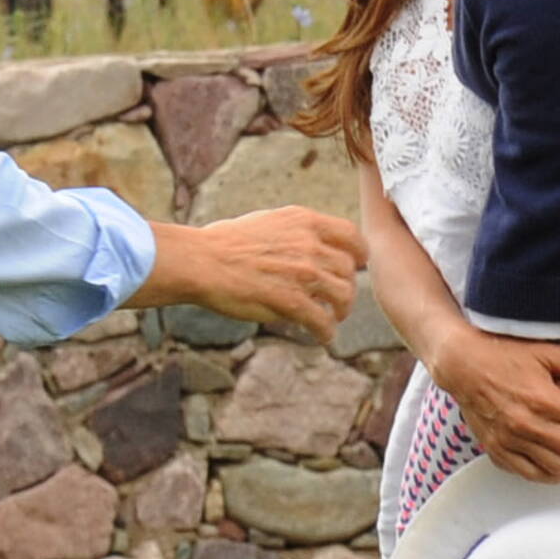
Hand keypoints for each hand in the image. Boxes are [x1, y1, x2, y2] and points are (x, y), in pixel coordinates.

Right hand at [139, 209, 366, 342]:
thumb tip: (312, 247)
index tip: (354, 266)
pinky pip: (323, 322)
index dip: (358, 254)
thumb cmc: (225, 243)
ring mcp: (303, 273)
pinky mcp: (292, 302)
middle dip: (346, 287)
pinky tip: (321, 337)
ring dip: (341, 311)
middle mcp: (309, 244)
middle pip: (348, 270)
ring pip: (344, 296)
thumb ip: (296, 233)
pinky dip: (326, 332)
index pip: (351, 236)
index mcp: (304, 221)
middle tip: (338, 300)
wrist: (201, 261)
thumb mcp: (268, 222)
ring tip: (332, 319)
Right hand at [435, 326, 559, 481]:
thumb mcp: (543, 353)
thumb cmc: (503, 356)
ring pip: (557, 467)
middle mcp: (528, 424)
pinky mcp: (497, 451)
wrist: (462, 366)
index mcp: (543, 399)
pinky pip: (531, 474)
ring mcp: (511, 441)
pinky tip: (548, 454)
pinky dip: (546, 469)